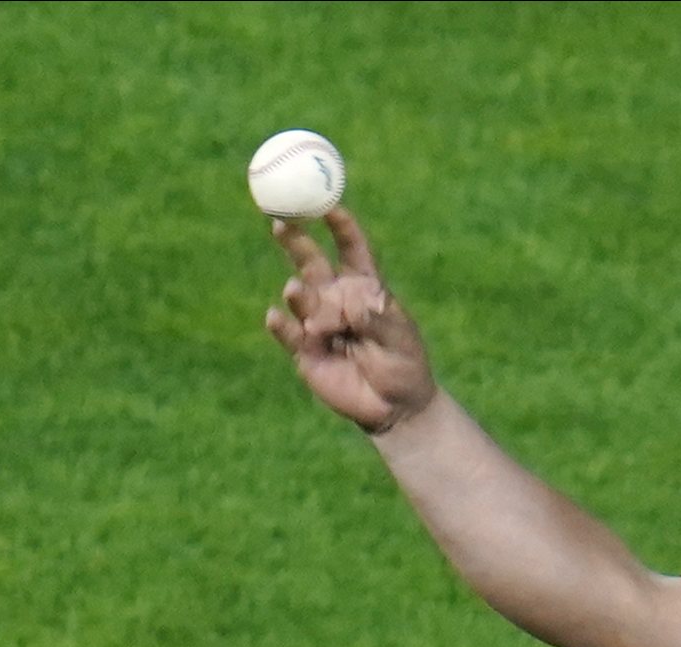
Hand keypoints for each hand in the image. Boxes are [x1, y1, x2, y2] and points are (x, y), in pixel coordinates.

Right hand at [264, 207, 439, 433]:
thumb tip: (353, 304)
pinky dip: (281, 324)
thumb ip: (380, 320)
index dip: (340, 225)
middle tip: (279, 222)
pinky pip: (288, 333)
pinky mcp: (305, 351)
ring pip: (301, 297)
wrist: (395, 408)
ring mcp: (317, 323)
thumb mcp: (402, 340)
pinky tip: (276, 316)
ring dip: (298, 293)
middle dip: (295, 240)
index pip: (351, 249)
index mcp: (364, 287)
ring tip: (295, 291)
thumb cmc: (404, 366)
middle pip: (311, 262)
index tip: (328, 205)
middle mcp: (336, 299)